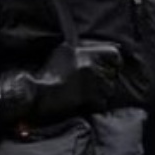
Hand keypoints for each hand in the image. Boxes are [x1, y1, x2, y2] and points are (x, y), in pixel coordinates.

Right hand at [0, 43, 121, 126]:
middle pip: (112, 73)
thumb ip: (77, 50)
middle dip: (106, 79)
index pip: (113, 54)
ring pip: (109, 89)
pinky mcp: (88, 97)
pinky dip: (96, 104)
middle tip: (96, 84)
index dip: (116, 61)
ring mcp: (90, 81)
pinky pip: (102, 102)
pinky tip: (86, 102)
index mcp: (84, 52)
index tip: (113, 67)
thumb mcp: (61, 53)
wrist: (38, 92)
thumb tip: (91, 51)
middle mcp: (90, 65)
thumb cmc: (46, 74)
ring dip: (102, 92)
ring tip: (89, 93)